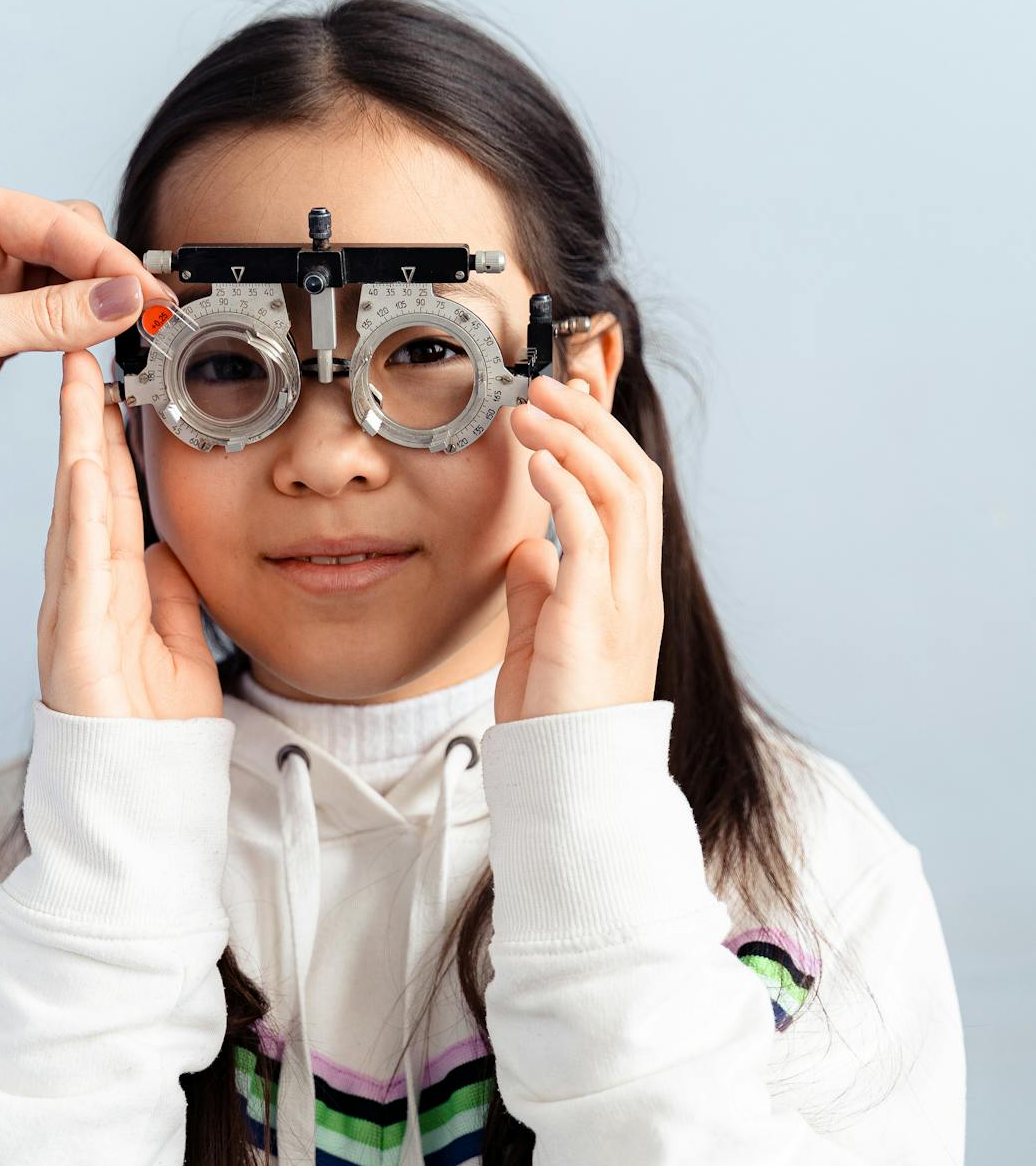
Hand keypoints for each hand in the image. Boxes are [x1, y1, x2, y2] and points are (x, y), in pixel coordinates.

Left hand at [0, 175, 175, 469]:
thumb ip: (47, 317)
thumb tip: (122, 299)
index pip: (57, 225)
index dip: (108, 261)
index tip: (148, 296)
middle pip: (73, 245)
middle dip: (108, 279)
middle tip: (143, 321)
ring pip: (71, 286)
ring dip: (98, 310)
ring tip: (129, 340)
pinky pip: (55, 326)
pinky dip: (80, 339)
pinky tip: (96, 353)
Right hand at [38, 348, 222, 720]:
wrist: (140, 795)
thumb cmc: (152, 731)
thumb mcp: (179, 643)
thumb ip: (171, 592)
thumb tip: (167, 546)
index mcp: (109, 591)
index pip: (108, 501)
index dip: (107, 443)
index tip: (111, 389)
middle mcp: (82, 592)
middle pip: (82, 492)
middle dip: (82, 422)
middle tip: (83, 358)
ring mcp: (73, 613)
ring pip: (75, 513)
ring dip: (75, 445)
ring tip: (77, 386)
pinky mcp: (74, 639)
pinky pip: (80, 565)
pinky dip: (80, 512)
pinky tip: (80, 466)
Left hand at [494, 371, 664, 723]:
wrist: (570, 779)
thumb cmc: (557, 720)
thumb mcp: (544, 640)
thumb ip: (541, 591)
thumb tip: (527, 549)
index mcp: (631, 588)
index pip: (630, 493)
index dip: (602, 440)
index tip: (564, 404)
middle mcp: (638, 586)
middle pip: (633, 477)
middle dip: (591, 422)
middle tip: (546, 385)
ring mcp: (624, 600)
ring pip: (619, 493)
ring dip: (574, 441)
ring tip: (532, 409)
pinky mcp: (596, 617)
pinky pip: (591, 536)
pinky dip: (566, 490)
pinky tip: (538, 463)